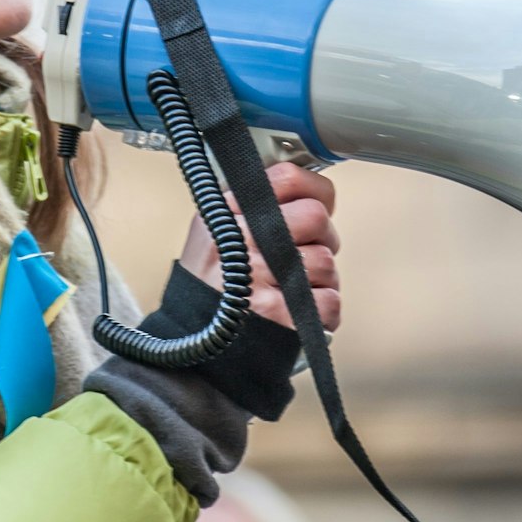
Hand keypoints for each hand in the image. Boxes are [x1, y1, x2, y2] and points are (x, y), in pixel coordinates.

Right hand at [176, 163, 340, 332]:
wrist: (191, 343)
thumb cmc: (210, 288)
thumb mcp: (214, 230)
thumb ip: (251, 205)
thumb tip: (306, 190)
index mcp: (228, 212)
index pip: (289, 178)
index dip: (314, 192)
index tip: (313, 205)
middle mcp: (243, 239)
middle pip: (317, 217)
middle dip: (321, 238)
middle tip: (301, 255)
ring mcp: (260, 277)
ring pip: (326, 262)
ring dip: (319, 280)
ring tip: (290, 288)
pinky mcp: (277, 314)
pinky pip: (329, 301)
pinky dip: (321, 312)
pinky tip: (296, 311)